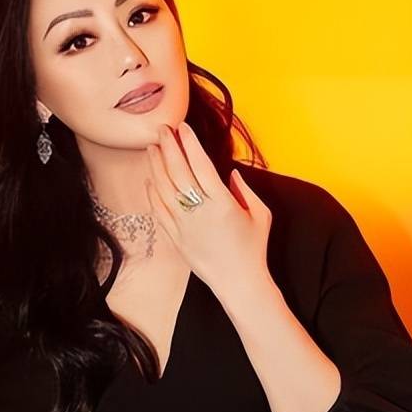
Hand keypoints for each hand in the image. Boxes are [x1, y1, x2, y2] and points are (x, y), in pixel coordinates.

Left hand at [144, 121, 271, 293]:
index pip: (201, 165)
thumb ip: (245, 190)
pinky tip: (150, 179)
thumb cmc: (253, 249)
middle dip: (169, 148)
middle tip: (162, 129)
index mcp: (223, 203)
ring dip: (156, 166)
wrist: (239, 283)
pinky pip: (158, 211)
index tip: (183, 128)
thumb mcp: (261, 215)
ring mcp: (184, 225)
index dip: (190, 144)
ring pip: (164, 189)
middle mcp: (199, 212)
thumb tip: (230, 173)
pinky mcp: (175, 238)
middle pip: (179, 172)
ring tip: (151, 148)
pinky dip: (152, 193)